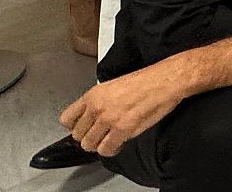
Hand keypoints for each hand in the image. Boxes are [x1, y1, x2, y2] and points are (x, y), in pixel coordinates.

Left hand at [60, 62, 185, 156]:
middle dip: (89, 137)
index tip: (83, 128)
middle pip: (77, 135)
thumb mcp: (114, 86)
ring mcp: (109, 119)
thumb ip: (100, 102)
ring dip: (100, 145)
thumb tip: (93, 118)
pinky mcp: (123, 129)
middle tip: (101, 135)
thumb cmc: (146, 81)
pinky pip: (106, 149)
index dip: (75, 127)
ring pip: (89, 145)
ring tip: (110, 140)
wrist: (165, 80)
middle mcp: (97, 107)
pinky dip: (112, 149)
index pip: (67, 119)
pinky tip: (120, 142)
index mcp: (93, 95)